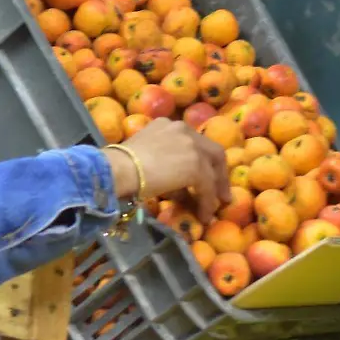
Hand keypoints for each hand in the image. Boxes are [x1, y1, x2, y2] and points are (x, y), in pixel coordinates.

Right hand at [101, 118, 230, 222]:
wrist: (119, 168)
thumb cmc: (120, 164)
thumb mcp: (143, 156)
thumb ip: (162, 164)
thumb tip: (178, 189)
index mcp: (167, 124)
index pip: (193, 141)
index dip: (201, 159)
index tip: (203, 175)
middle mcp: (183, 129)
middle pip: (212, 151)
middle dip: (218, 173)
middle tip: (219, 192)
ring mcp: (192, 146)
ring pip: (211, 170)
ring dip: (213, 191)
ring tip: (212, 208)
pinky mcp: (196, 165)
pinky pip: (207, 187)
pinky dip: (207, 202)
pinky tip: (203, 215)